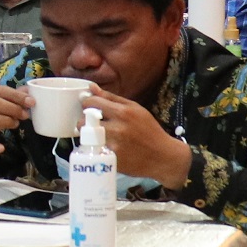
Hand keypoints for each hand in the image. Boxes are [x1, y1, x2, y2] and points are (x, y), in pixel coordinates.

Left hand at [81, 87, 195, 188]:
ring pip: (86, 137)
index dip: (86, 104)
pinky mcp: (111, 159)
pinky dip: (94, 148)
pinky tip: (102, 147)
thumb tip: (91, 87)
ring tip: (95, 135)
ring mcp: (113, 145)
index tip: (88, 107)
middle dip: (84, 121)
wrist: (163, 156)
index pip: (92, 102)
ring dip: (87, 135)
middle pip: (84, 121)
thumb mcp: (135, 108)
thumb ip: (111, 98)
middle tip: (90, 123)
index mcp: (123, 112)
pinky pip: (93, 150)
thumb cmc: (148, 130)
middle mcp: (117, 128)